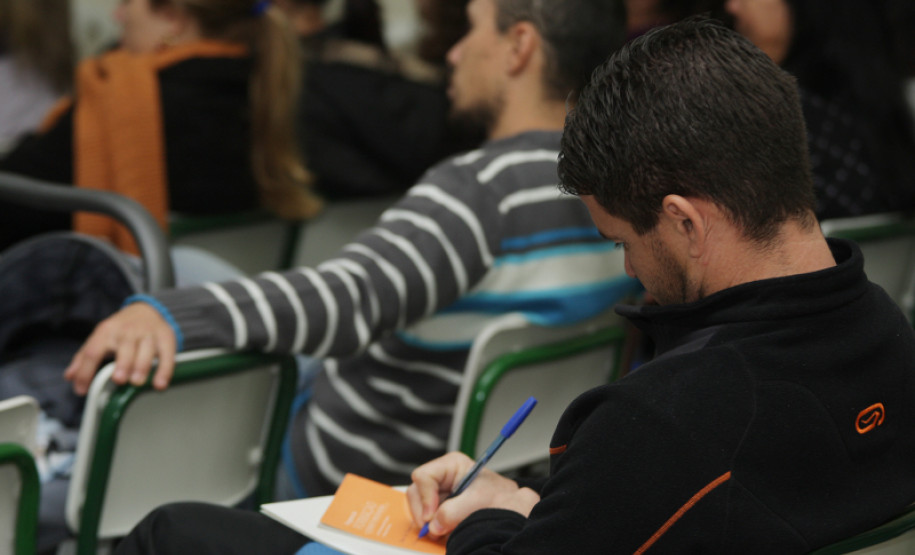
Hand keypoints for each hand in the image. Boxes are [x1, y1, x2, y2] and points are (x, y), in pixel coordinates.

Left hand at [64, 302, 176, 394]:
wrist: (147, 310)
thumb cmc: (121, 329)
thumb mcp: (100, 338)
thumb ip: (84, 358)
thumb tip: (70, 377)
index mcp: (106, 332)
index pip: (92, 351)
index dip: (85, 371)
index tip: (82, 390)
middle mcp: (127, 331)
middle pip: (124, 348)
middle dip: (122, 364)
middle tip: (119, 379)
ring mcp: (148, 334)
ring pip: (146, 350)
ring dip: (142, 367)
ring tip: (137, 382)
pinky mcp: (165, 338)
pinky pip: (167, 355)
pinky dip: (165, 370)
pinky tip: (159, 384)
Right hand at [406, 452, 539, 538]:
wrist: (510, 506)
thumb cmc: (498, 495)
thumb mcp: (477, 501)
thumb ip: (454, 512)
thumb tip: (433, 526)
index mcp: (450, 465)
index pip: (424, 476)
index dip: (424, 497)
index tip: (431, 516)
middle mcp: (441, 477)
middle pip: (416, 492)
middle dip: (423, 513)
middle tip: (433, 529)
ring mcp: (438, 493)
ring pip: (418, 506)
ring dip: (427, 522)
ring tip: (442, 531)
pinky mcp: (439, 507)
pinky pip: (426, 517)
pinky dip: (432, 527)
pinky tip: (445, 531)